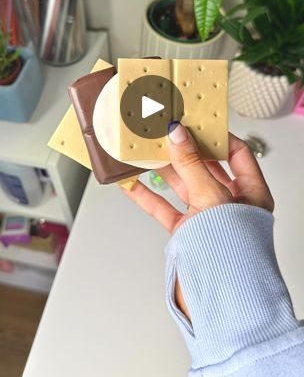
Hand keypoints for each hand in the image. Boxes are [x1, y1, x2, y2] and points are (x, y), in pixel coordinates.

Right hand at [122, 123, 273, 319]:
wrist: (221, 301)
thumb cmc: (233, 254)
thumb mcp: (212, 197)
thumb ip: (192, 164)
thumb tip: (178, 134)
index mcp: (250, 193)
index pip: (236, 153)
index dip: (217, 136)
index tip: (195, 121)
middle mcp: (229, 203)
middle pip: (204, 166)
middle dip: (184, 149)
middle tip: (166, 130)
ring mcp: (206, 218)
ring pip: (181, 185)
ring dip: (162, 169)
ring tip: (144, 150)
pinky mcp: (186, 233)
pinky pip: (164, 209)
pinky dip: (147, 195)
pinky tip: (132, 183)